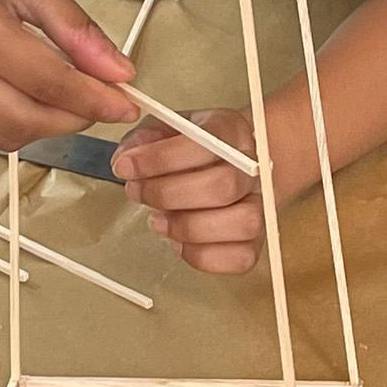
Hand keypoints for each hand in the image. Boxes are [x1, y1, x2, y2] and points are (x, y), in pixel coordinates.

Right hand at [0, 0, 137, 151]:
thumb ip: (73, 27)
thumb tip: (117, 70)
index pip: (48, 84)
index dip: (94, 100)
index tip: (126, 102)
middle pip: (23, 121)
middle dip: (72, 119)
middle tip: (99, 100)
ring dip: (41, 124)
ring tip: (64, 94)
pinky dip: (6, 118)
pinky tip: (20, 90)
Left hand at [116, 108, 270, 275]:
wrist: (241, 163)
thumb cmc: (199, 147)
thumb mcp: (170, 127)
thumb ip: (146, 137)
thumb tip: (126, 159)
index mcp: (233, 133)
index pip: (207, 142)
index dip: (161, 158)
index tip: (126, 166)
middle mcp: (255, 170)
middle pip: (222, 186)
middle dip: (168, 194)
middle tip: (137, 192)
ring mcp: (261, 207)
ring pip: (240, 223)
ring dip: (188, 227)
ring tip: (156, 220)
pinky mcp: (256, 241)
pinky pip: (239, 258)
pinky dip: (202, 255)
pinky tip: (178, 242)